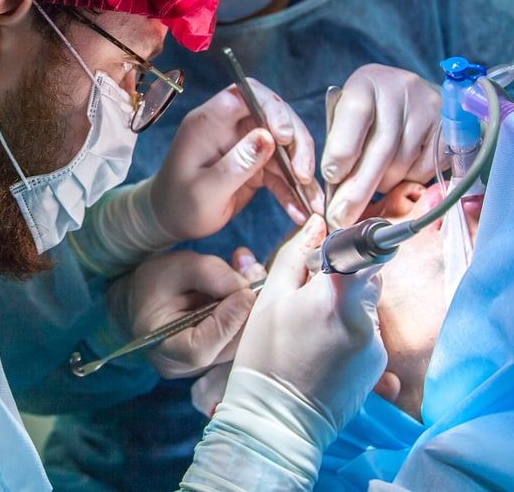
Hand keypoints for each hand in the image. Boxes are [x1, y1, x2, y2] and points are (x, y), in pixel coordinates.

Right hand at [106, 251, 257, 377]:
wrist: (145, 297)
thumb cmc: (155, 283)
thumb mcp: (176, 267)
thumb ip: (210, 273)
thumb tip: (245, 285)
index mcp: (163, 348)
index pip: (201, 347)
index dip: (229, 320)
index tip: (246, 292)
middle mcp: (186, 367)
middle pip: (228, 346)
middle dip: (248, 310)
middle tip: (257, 275)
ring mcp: (205, 366)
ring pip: (241, 342)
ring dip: (252, 309)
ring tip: (252, 275)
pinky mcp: (218, 357)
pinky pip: (241, 337)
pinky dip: (248, 313)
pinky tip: (248, 288)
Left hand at [150, 79, 323, 240]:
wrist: (168, 221)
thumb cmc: (179, 205)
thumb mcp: (206, 190)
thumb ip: (237, 164)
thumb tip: (269, 137)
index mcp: (210, 121)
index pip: (248, 93)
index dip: (273, 108)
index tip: (285, 137)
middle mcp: (230, 126)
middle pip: (275, 118)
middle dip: (296, 143)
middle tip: (303, 173)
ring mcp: (244, 144)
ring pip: (285, 147)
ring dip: (300, 172)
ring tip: (311, 201)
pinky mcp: (254, 164)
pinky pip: (280, 171)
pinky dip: (292, 190)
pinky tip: (300, 211)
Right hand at [233, 214, 386, 430]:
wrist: (277, 419)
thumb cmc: (265, 354)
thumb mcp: (271, 298)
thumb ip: (296, 256)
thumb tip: (318, 224)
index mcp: (334, 296)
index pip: (366, 250)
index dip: (354, 243)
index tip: (339, 251)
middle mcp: (364, 318)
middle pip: (369, 276)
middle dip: (346, 277)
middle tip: (313, 297)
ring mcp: (375, 344)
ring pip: (368, 304)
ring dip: (348, 305)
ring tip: (316, 329)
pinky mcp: (378, 365)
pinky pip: (370, 332)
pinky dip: (352, 331)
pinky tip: (326, 348)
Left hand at [322, 64, 440, 228]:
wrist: (409, 96)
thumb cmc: (367, 113)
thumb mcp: (346, 118)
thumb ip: (340, 145)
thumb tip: (335, 191)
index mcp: (366, 82)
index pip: (355, 114)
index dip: (343, 150)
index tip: (331, 178)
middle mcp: (401, 89)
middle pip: (381, 148)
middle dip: (357, 189)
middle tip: (340, 217)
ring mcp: (429, 108)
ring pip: (401, 163)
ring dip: (380, 185)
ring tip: (369, 187)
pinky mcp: (449, 129)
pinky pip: (423, 169)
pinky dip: (405, 181)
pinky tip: (396, 174)